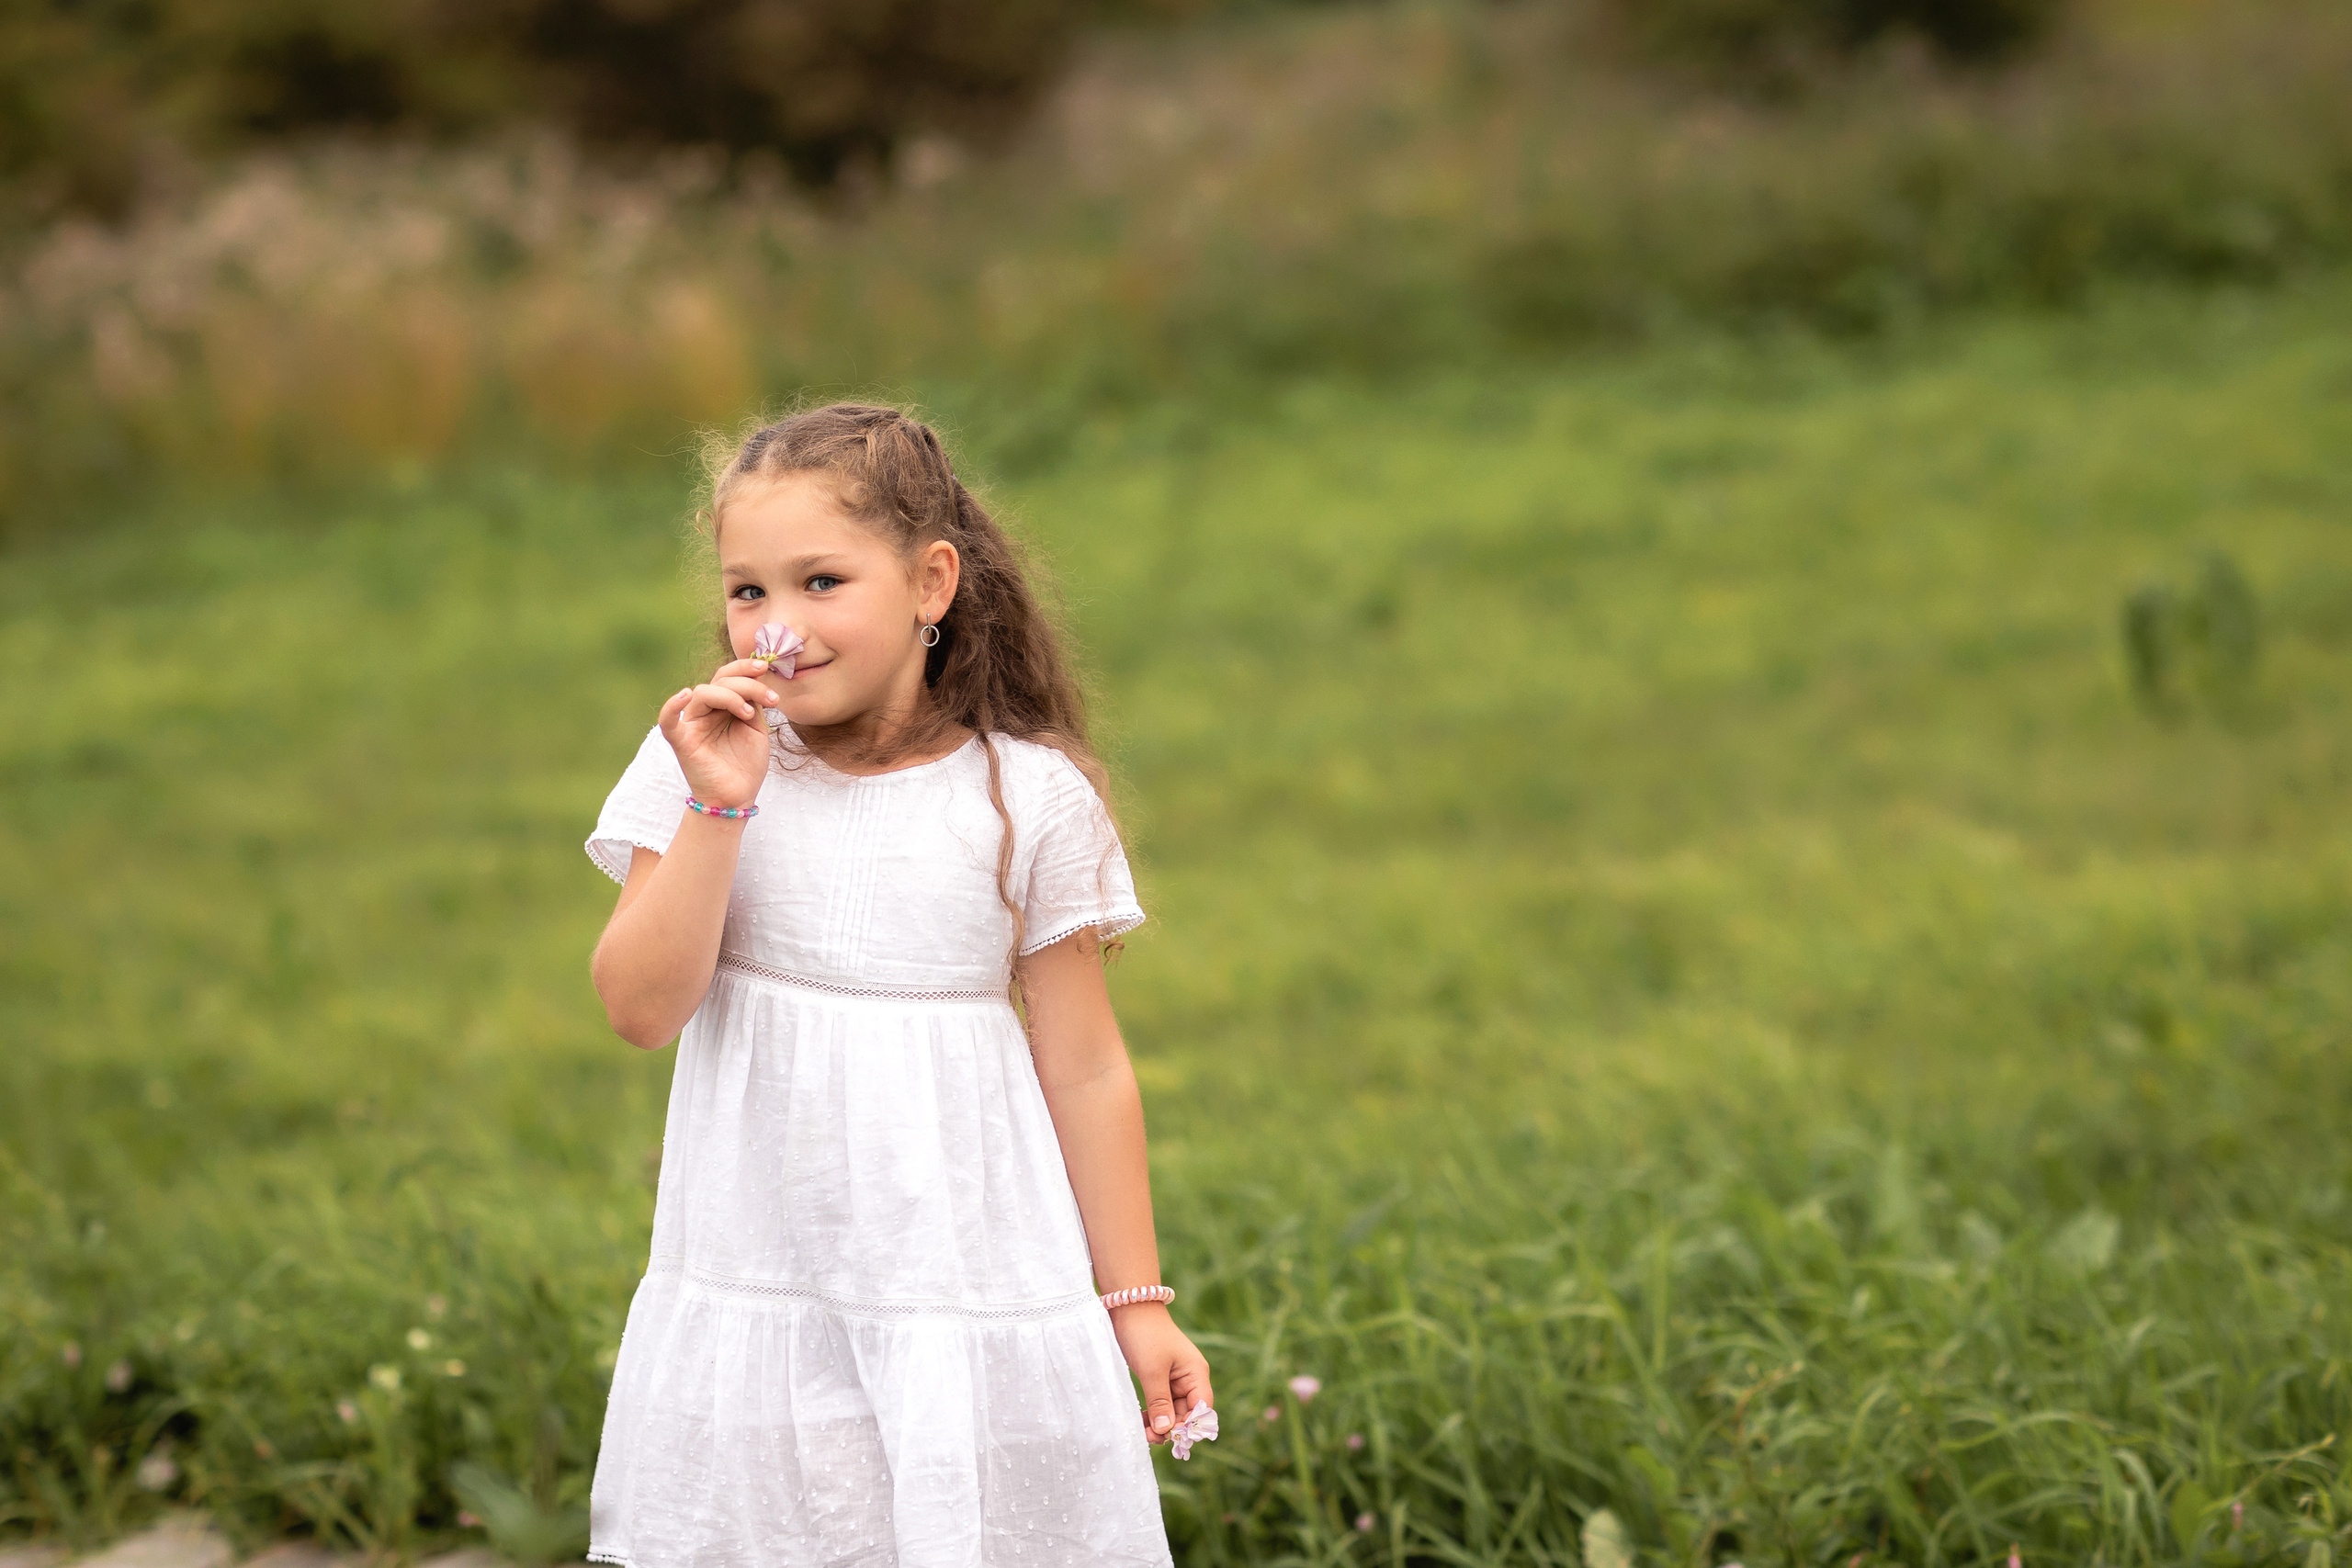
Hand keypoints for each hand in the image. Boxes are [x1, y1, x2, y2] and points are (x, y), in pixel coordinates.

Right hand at [658, 659, 779, 808]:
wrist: (738, 797)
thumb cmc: (746, 764)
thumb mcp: (756, 728)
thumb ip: (753, 703)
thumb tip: (757, 678)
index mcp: (721, 707)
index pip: (728, 677)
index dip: (744, 668)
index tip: (766, 667)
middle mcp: (704, 712)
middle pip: (718, 681)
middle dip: (746, 683)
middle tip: (770, 697)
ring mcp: (692, 726)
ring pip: (703, 693)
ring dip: (731, 696)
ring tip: (750, 714)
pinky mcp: (682, 742)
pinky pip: (668, 722)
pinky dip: (672, 707)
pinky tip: (685, 695)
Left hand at [1108, 1304, 1212, 1442]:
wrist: (1129, 1309)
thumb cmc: (1145, 1335)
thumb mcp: (1152, 1371)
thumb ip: (1160, 1401)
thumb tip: (1166, 1431)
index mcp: (1196, 1374)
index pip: (1201, 1409)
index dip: (1189, 1426)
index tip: (1170, 1438)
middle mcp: (1189, 1378)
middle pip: (1187, 1413)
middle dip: (1170, 1427)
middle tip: (1148, 1438)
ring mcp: (1174, 1379)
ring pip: (1172, 1411)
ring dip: (1160, 1424)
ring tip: (1143, 1433)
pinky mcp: (1160, 1379)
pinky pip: (1161, 1403)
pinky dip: (1153, 1414)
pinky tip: (1142, 1422)